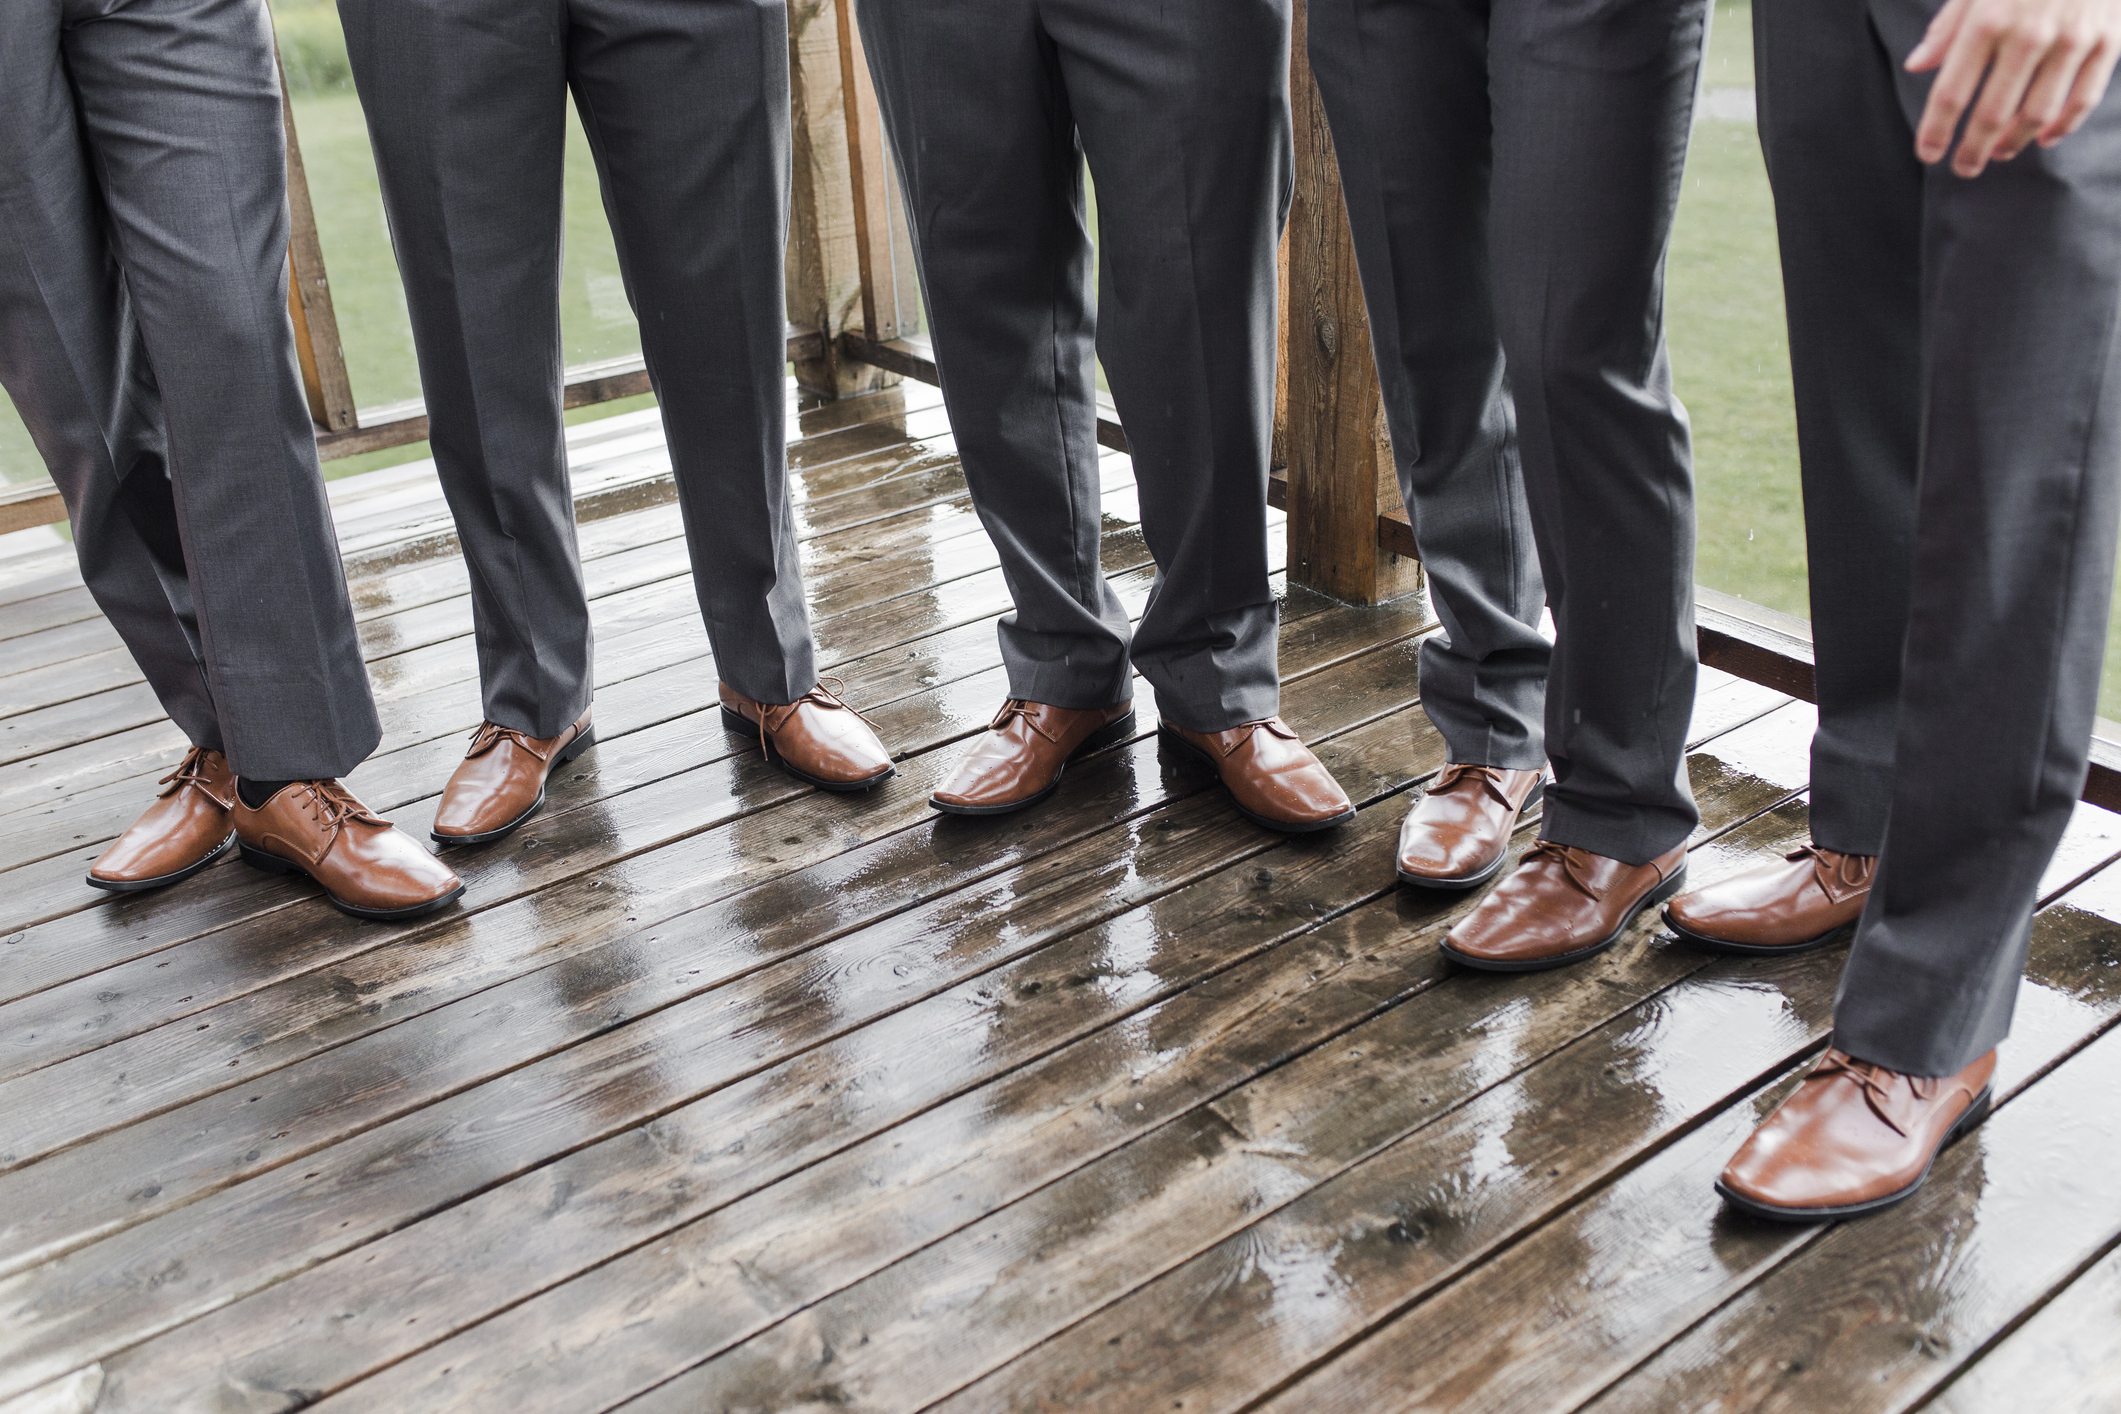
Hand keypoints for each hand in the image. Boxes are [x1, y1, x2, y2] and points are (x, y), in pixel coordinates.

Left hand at [1906, 0, 2120, 175]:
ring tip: (1997, 153)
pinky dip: (2062, 127)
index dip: (1936, 130)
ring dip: (2014, 143)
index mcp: (1989, 18)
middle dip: (1972, 149)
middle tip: (1962, 167)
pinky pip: (2083, 99)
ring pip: (2038, 114)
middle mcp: (2030, 33)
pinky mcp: (2108, 40)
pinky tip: (2043, 138)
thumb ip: (1948, 25)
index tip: (1927, 153)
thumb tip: (1917, 66)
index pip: (1952, 92)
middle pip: (1993, 113)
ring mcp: (2073, 39)